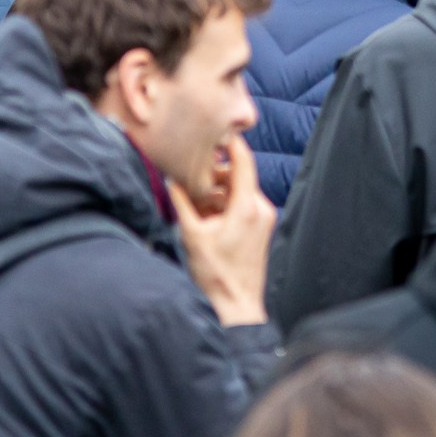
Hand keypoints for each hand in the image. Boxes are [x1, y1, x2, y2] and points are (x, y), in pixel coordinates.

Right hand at [169, 136, 273, 326]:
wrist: (236, 305)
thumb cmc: (216, 274)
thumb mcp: (191, 234)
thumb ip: (181, 202)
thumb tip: (171, 180)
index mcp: (247, 206)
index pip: (243, 160)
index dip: (230, 142)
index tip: (215, 131)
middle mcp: (261, 209)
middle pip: (239, 176)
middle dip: (216, 174)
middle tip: (193, 178)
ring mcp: (264, 220)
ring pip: (240, 191)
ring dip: (219, 191)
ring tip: (196, 203)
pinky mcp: (261, 230)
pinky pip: (244, 206)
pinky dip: (226, 205)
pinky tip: (208, 217)